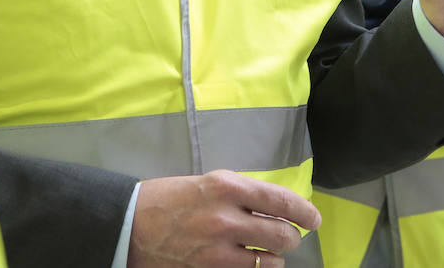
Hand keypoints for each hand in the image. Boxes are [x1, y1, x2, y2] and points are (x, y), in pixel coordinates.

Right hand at [128, 170, 319, 267]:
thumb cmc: (169, 199)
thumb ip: (241, 194)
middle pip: (283, 233)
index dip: (305, 212)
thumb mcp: (209, 183)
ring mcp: (218, 247)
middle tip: (290, 236)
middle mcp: (227, 216)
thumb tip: (274, 207)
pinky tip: (252, 262)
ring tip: (270, 252)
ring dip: (275, 257)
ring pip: (270, 259)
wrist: (129, 225)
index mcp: (228, 186)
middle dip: (292, 237)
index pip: (281, 200)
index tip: (313, 219)